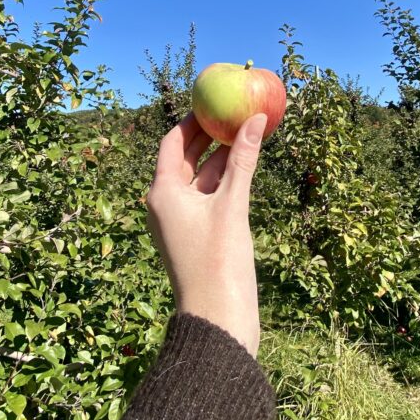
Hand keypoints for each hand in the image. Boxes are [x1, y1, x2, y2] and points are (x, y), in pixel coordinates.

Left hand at [146, 111, 267, 356]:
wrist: (218, 318)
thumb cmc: (219, 261)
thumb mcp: (233, 205)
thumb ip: (243, 160)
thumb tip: (256, 119)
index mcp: (162, 192)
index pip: (171, 142)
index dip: (192, 120)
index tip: (212, 101)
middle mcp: (165, 204)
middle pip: (184, 158)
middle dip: (208, 136)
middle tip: (232, 112)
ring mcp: (180, 221)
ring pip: (199, 178)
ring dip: (220, 158)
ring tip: (245, 133)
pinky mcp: (196, 235)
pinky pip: (207, 198)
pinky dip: (224, 181)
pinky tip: (245, 168)